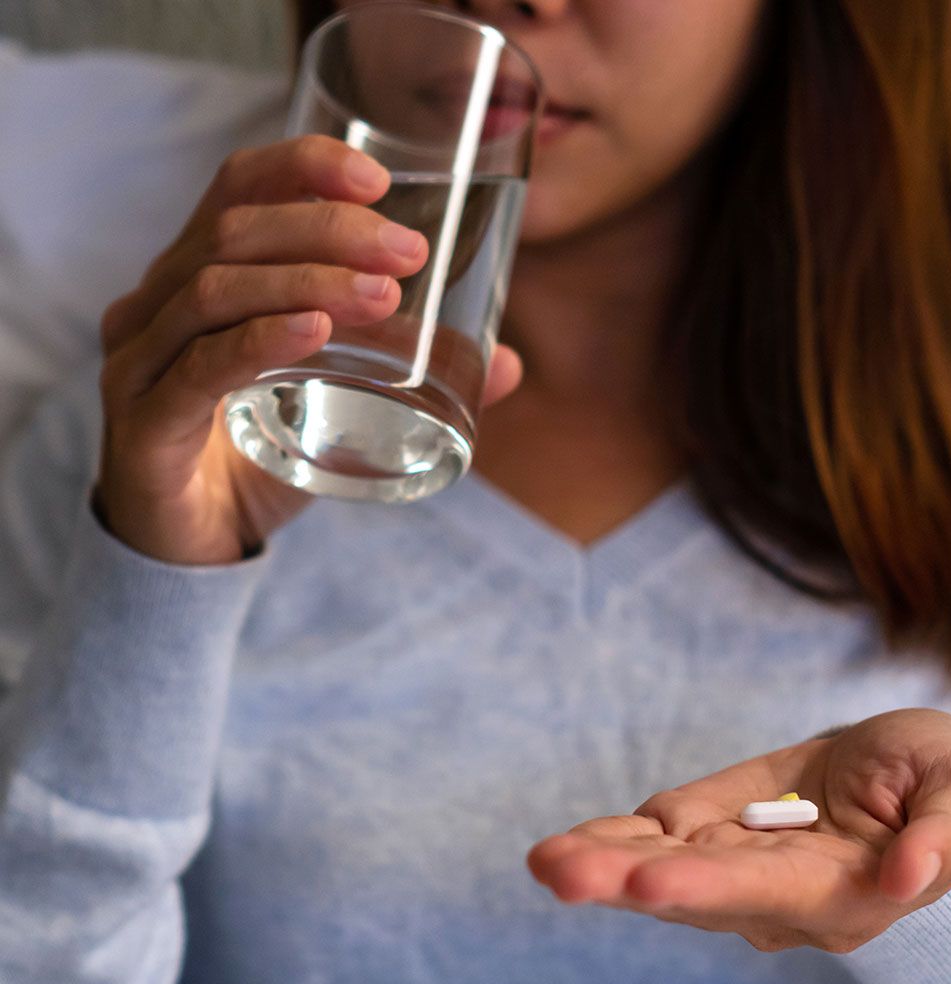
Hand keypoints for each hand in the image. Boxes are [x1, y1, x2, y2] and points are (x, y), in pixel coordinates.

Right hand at [96, 134, 523, 565]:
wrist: (193, 549)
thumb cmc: (261, 462)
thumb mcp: (341, 409)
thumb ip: (416, 381)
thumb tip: (509, 364)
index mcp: (195, 278)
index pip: (238, 189)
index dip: (302, 166)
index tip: (378, 180)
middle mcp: (156, 304)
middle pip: (234, 232)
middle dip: (329, 230)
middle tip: (409, 253)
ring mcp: (140, 361)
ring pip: (214, 289)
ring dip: (307, 281)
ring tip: (383, 296)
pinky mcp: (142, 423)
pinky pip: (199, 368)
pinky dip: (260, 342)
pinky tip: (314, 332)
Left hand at [528, 708, 950, 952]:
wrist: (901, 772)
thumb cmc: (943, 781)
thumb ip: (946, 834)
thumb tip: (906, 878)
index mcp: (842, 892)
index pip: (769, 893)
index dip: (710, 887)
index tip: (652, 881)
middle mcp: (778, 895)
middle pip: (695, 891)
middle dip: (627, 881)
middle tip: (560, 873)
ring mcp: (736, 863)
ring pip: (663, 867)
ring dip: (602, 864)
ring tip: (546, 862)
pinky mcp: (711, 827)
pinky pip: (655, 837)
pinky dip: (612, 838)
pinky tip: (564, 845)